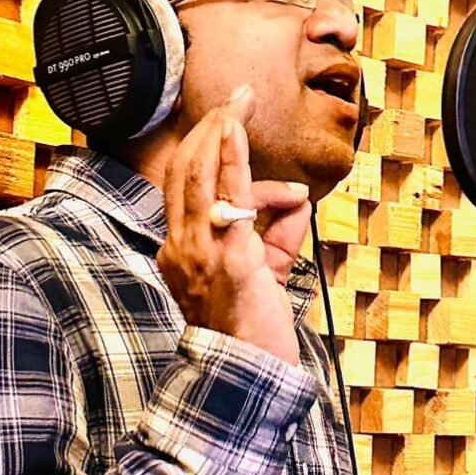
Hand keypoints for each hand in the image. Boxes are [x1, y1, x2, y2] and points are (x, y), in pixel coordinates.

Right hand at [157, 86, 309, 366]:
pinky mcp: (227, 257)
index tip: (222, 122)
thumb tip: (294, 198)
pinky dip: (228, 158)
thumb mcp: (264, 272)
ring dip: (219, 133)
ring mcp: (200, 252)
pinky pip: (224, 196)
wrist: (249, 375)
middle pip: (183, 172)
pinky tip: (234, 131)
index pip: (182, 188)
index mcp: (182, 253)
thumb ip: (275, 232)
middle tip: (233, 99)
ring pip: (198, 175)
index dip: (199, 150)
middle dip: (207, 130)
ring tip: (237, 104)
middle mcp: (181, 248)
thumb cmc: (254, 332)